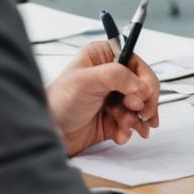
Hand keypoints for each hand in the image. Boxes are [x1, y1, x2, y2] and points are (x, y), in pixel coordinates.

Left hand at [45, 40, 160, 156]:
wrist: (48, 133)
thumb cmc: (58, 102)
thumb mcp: (86, 81)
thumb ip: (116, 76)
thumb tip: (141, 86)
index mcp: (103, 58)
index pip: (136, 63)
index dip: (145, 80)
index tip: (144, 95)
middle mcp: (110, 77)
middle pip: (143, 86)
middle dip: (144, 102)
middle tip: (142, 114)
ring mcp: (112, 98)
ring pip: (140, 106)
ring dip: (137, 118)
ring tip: (127, 126)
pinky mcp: (112, 118)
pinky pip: (131, 123)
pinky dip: (130, 130)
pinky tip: (121, 134)